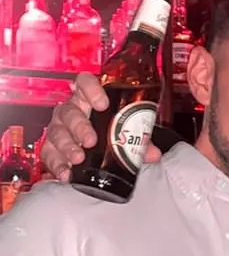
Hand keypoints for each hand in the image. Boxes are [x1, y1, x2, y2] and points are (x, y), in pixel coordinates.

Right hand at [41, 73, 162, 182]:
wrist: (95, 151)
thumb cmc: (111, 132)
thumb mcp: (127, 134)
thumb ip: (141, 142)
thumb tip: (153, 154)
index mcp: (88, 100)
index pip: (84, 83)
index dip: (90, 89)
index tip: (102, 103)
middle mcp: (71, 111)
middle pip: (70, 112)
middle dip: (79, 126)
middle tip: (91, 141)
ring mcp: (59, 128)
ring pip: (57, 132)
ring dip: (67, 146)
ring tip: (78, 158)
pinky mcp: (51, 148)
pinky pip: (49, 154)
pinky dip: (57, 164)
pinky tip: (65, 173)